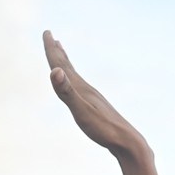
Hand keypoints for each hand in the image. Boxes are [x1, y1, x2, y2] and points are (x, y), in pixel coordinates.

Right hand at [43, 30, 147, 156]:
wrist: (127, 143)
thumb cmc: (104, 129)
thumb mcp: (81, 112)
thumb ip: (67, 92)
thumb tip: (55, 70)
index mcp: (81, 88)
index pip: (62, 65)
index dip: (52, 49)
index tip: (47, 31)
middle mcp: (86, 89)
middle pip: (68, 66)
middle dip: (57, 50)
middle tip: (50, 35)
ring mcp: (92, 98)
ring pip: (74, 76)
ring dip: (66, 63)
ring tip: (62, 53)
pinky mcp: (96, 108)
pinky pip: (80, 89)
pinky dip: (74, 82)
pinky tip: (76, 85)